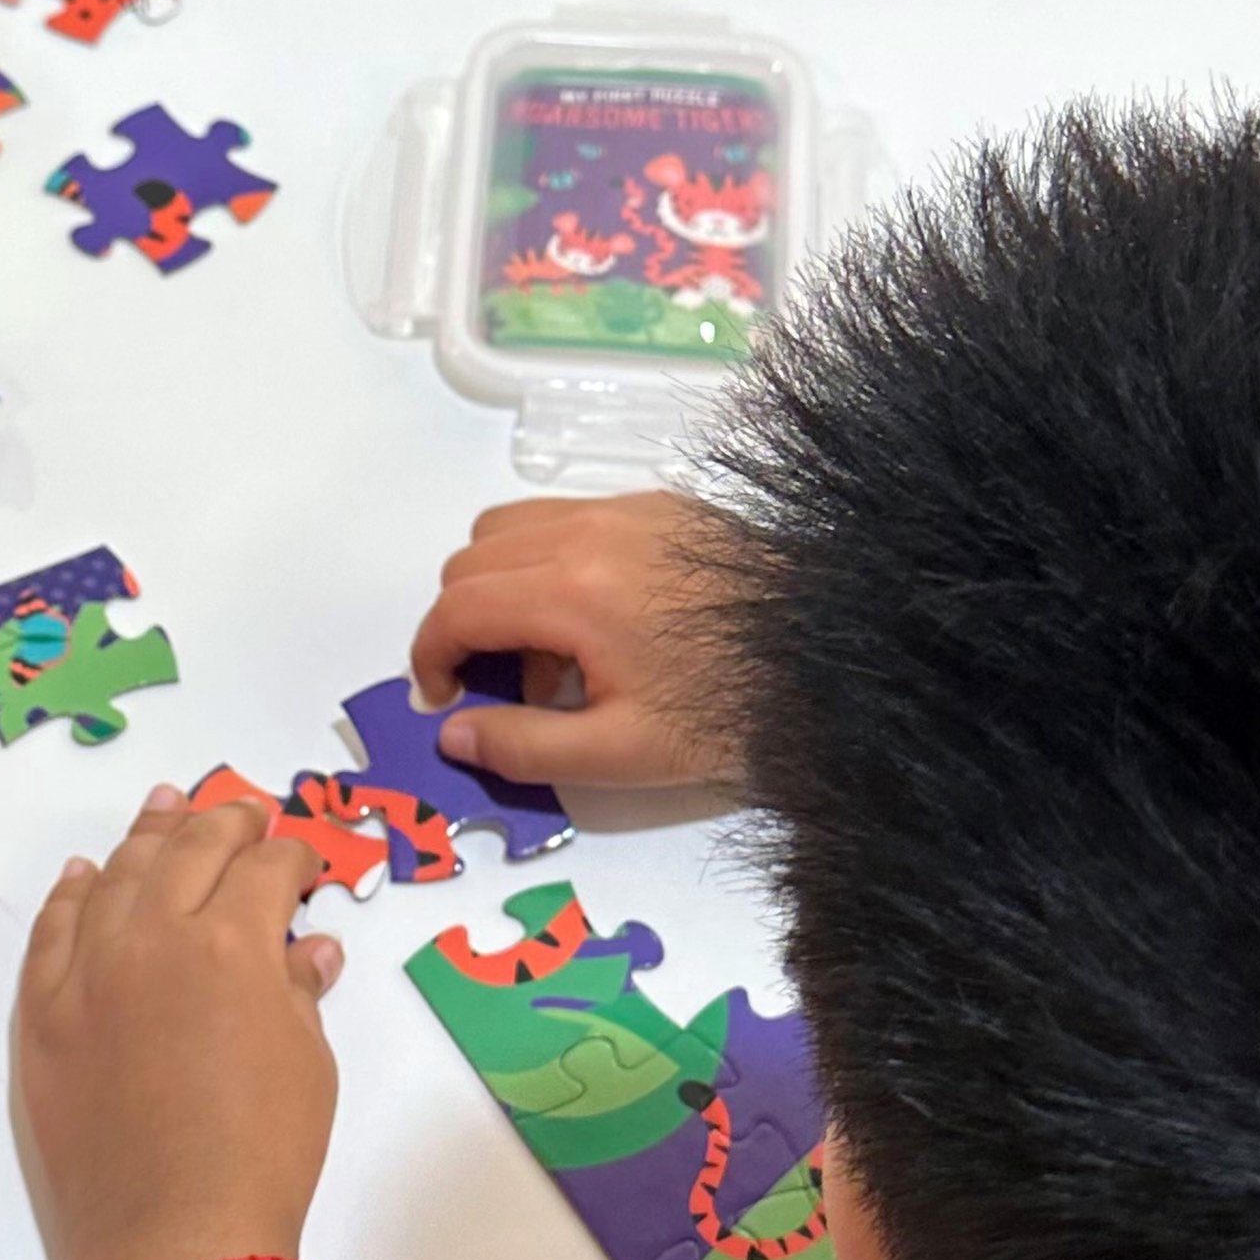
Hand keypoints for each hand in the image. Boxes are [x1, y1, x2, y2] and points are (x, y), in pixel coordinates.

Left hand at [17, 786, 345, 1259]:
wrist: (170, 1239)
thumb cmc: (261, 1157)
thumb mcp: (307, 1067)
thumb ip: (299, 993)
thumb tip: (307, 950)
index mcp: (231, 944)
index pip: (266, 870)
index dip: (292, 856)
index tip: (302, 860)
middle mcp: (153, 939)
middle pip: (188, 853)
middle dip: (223, 825)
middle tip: (242, 811)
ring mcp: (87, 975)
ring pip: (116, 879)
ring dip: (145, 837)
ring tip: (164, 808)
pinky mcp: (41, 1017)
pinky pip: (52, 934)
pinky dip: (71, 897)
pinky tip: (85, 875)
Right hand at [403, 490, 740, 792]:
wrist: (829, 656)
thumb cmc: (727, 712)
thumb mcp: (621, 754)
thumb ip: (524, 747)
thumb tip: (451, 732)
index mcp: (573, 591)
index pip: (457, 607)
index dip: (430, 657)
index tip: (445, 702)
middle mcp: (588, 531)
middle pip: (471, 558)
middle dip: (462, 622)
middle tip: (497, 685)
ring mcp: (626, 508)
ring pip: (511, 525)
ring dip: (500, 585)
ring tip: (546, 652)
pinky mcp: (659, 505)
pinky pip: (568, 517)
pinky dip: (549, 561)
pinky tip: (595, 621)